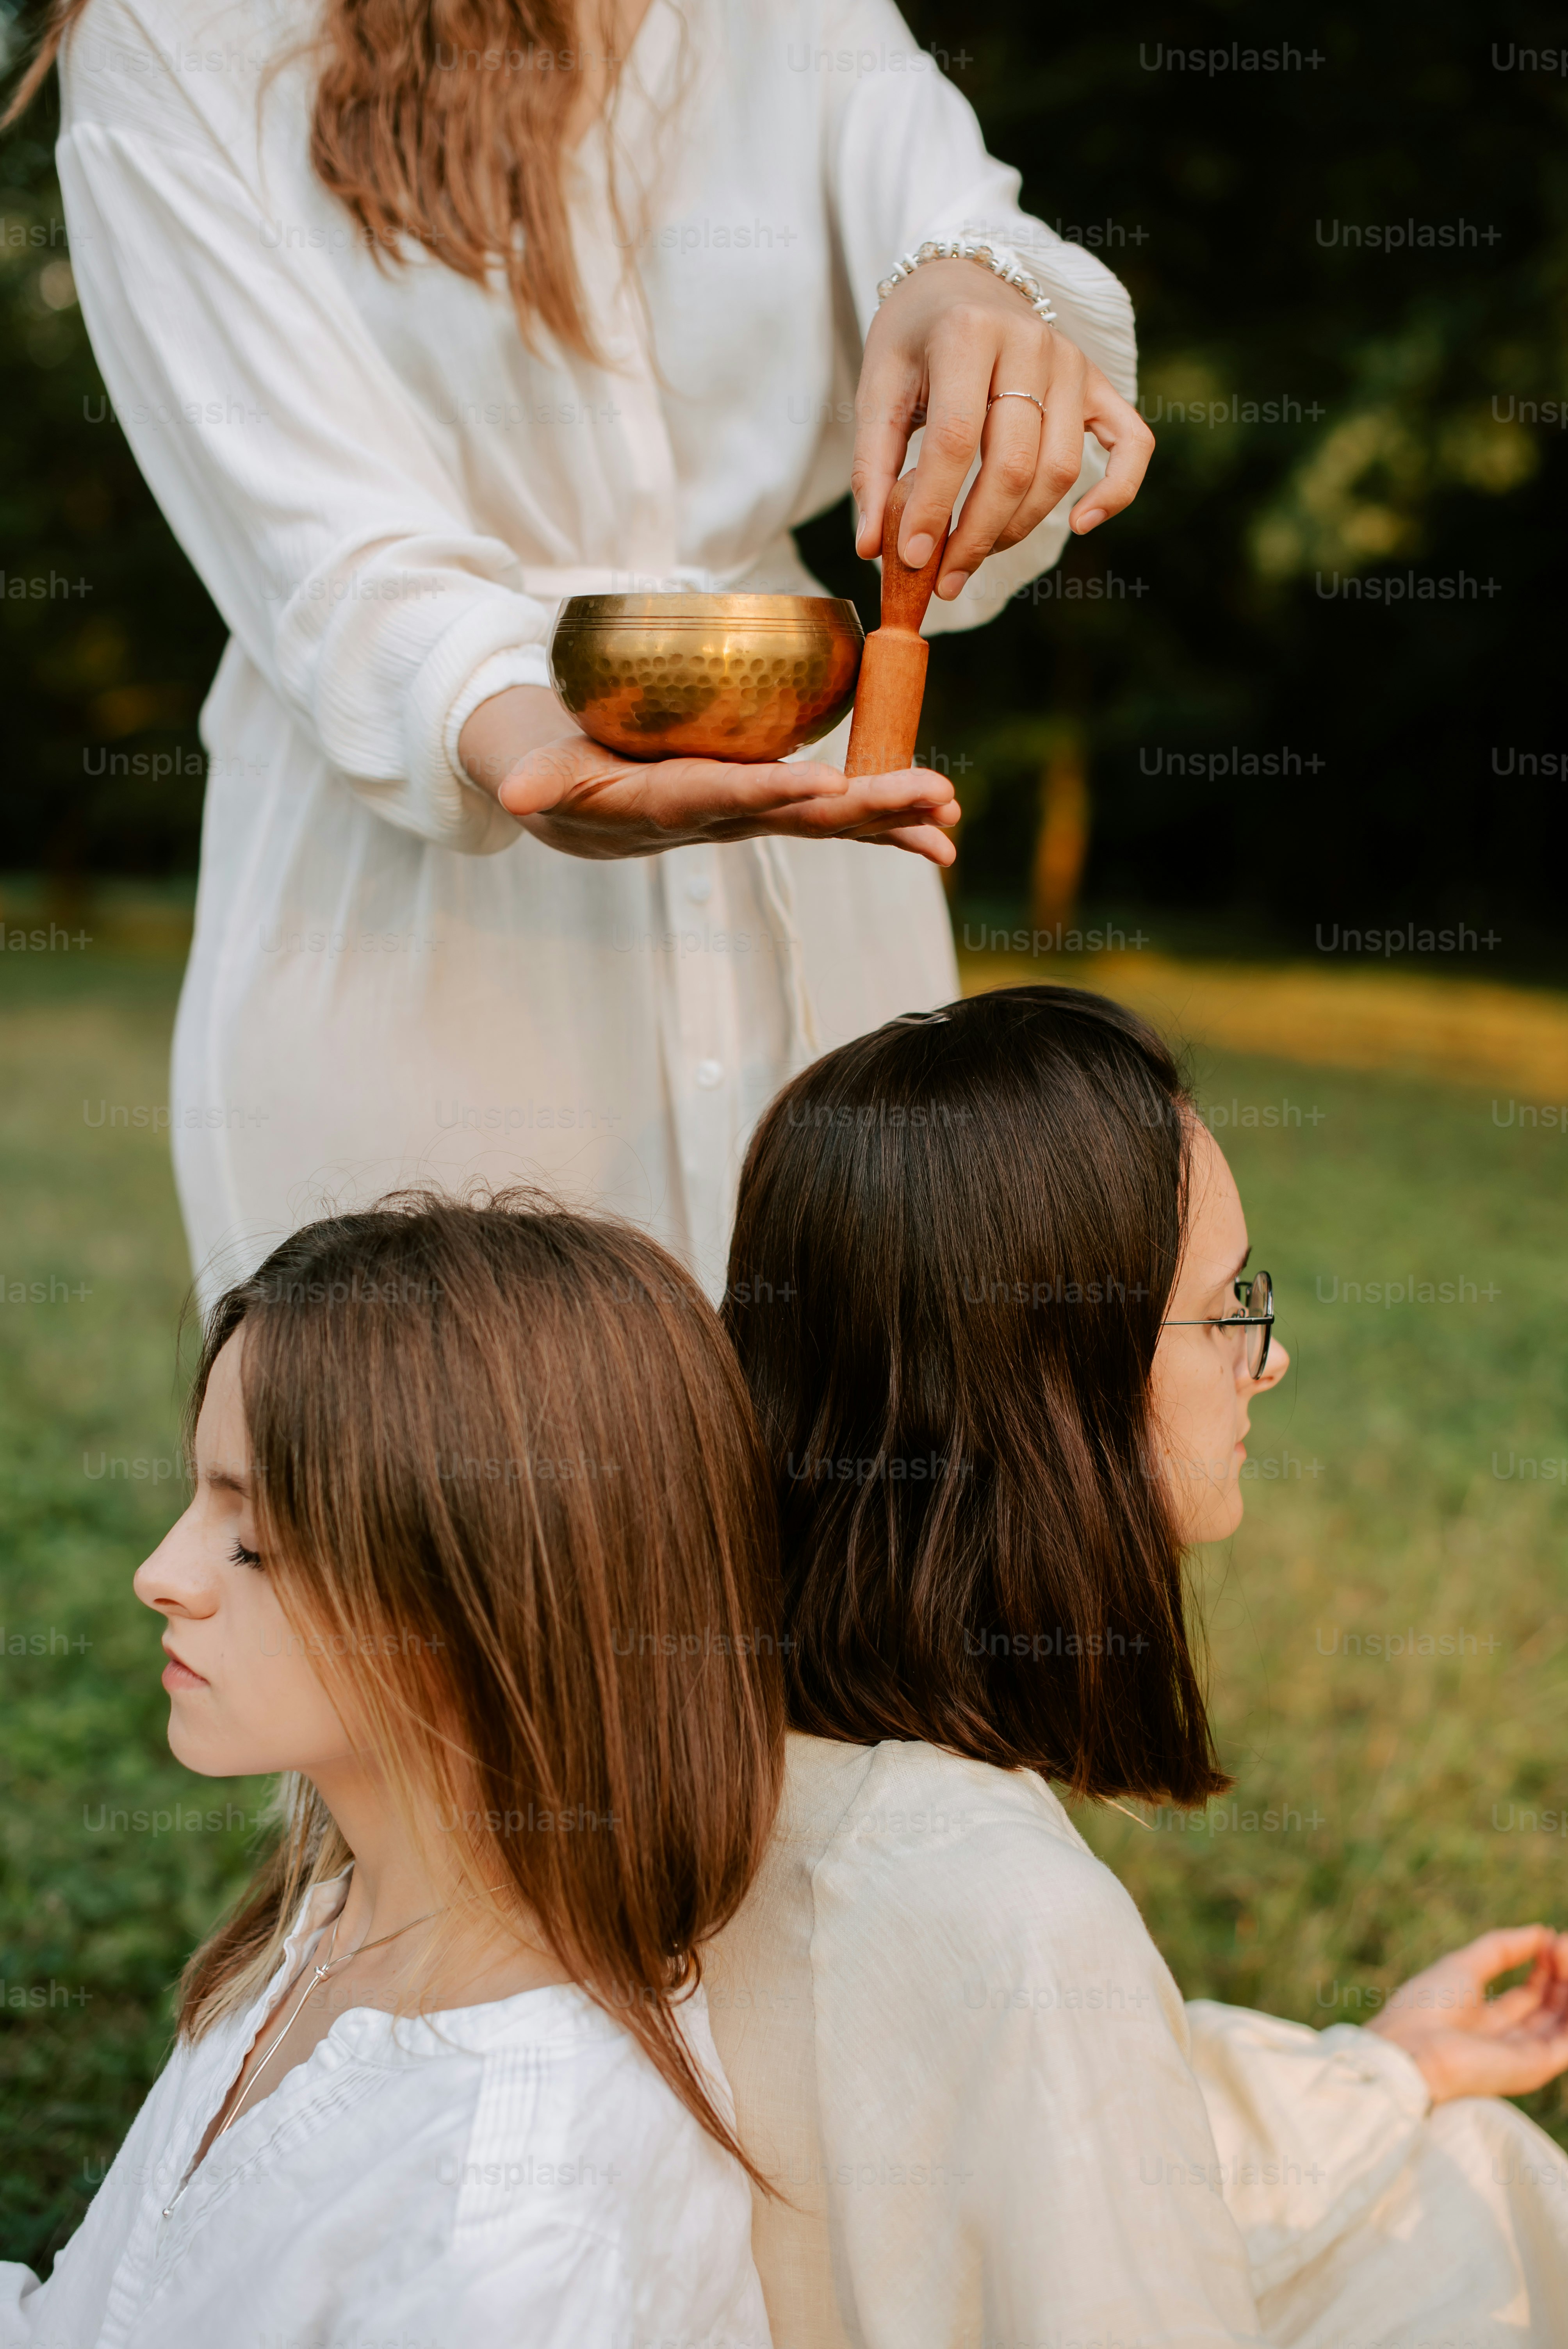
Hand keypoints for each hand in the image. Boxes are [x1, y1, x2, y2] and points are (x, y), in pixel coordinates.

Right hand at [458, 685, 960, 863]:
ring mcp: (748, 814)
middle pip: (804, 816)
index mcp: (669, 804)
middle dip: (872, 808)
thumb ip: (535, 783)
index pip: (730, 797)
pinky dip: (887, 818)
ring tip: (954, 813)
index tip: (827, 784)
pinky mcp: (764, 803)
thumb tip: (519, 795)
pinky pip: (834, 813)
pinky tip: (940, 820)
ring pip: (831, 819)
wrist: (571, 800)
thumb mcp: (536, 774)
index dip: (776, 792)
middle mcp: (720, 818)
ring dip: (895, 818)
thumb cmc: (554, 770)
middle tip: (936, 799)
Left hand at [852, 257, 1154, 600]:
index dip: (934, 508)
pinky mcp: (1098, 383)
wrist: (961, 283)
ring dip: (1018, 527)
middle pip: (1014, 464)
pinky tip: (1081, 524)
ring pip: (1059, 470)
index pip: (955, 439)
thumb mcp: (877, 389)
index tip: (912, 559)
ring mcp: (1072, 362)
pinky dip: (1115, 491)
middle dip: (977, 535)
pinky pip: (1131, 444)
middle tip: (944, 579)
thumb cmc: (914, 341)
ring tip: (974, 556)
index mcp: (968, 333)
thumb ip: (873, 466)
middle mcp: (1030, 342)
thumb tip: (870, 547)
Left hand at [1363, 1926, 1567, 2103]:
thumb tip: (1540, 1931)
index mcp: (1485, 2020)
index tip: (1553, 1938)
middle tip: (1564, 1943)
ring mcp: (1523, 2056)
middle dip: (1561, 1973)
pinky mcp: (1536, 2067)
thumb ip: (1502, 1948)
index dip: (1545, 1966)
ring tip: (1565, 1952)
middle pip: (1550, 2007)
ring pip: (1564, 2021)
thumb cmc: (1429, 2006)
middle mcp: (1508, 2040)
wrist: (1414, 2048)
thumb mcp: (1464, 1966)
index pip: (1529, 1994)